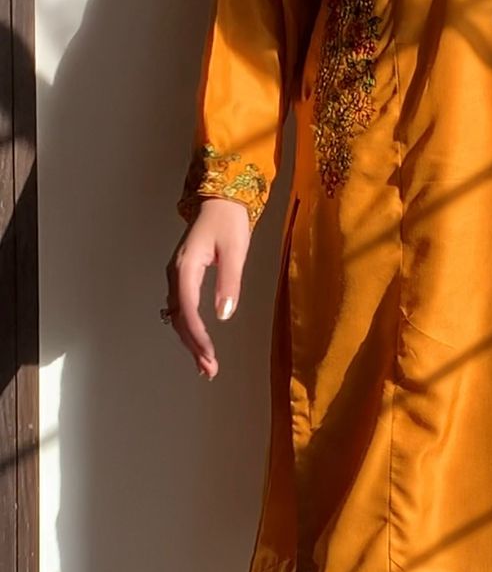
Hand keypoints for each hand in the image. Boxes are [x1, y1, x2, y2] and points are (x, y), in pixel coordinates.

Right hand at [164, 198, 250, 379]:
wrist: (220, 202)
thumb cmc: (228, 222)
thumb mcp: (235, 250)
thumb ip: (229, 281)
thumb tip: (223, 315)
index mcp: (186, 267)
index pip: (188, 307)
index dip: (197, 334)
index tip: (209, 353)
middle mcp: (175, 274)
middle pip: (180, 317)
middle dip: (193, 345)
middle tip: (209, 369)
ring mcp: (177, 276)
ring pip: (179, 316)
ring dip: (190, 341)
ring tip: (206, 366)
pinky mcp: (183, 278)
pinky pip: (182, 309)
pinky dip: (189, 329)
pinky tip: (199, 345)